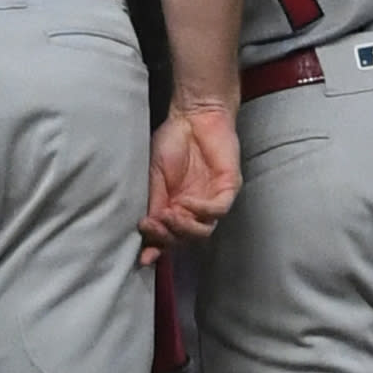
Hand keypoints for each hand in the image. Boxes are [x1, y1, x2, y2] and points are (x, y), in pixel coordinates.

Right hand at [141, 101, 241, 251]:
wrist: (192, 114)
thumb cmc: (172, 140)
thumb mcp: (154, 174)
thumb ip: (153, 201)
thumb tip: (145, 231)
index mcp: (175, 207)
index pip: (168, 236)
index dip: (157, 249)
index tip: (143, 257)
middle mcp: (194, 209)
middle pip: (185, 239)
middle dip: (167, 237)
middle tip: (152, 225)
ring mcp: (212, 200)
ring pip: (204, 231)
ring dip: (184, 228)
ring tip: (169, 215)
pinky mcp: (228, 188)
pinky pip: (217, 210)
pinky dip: (200, 211)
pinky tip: (186, 203)